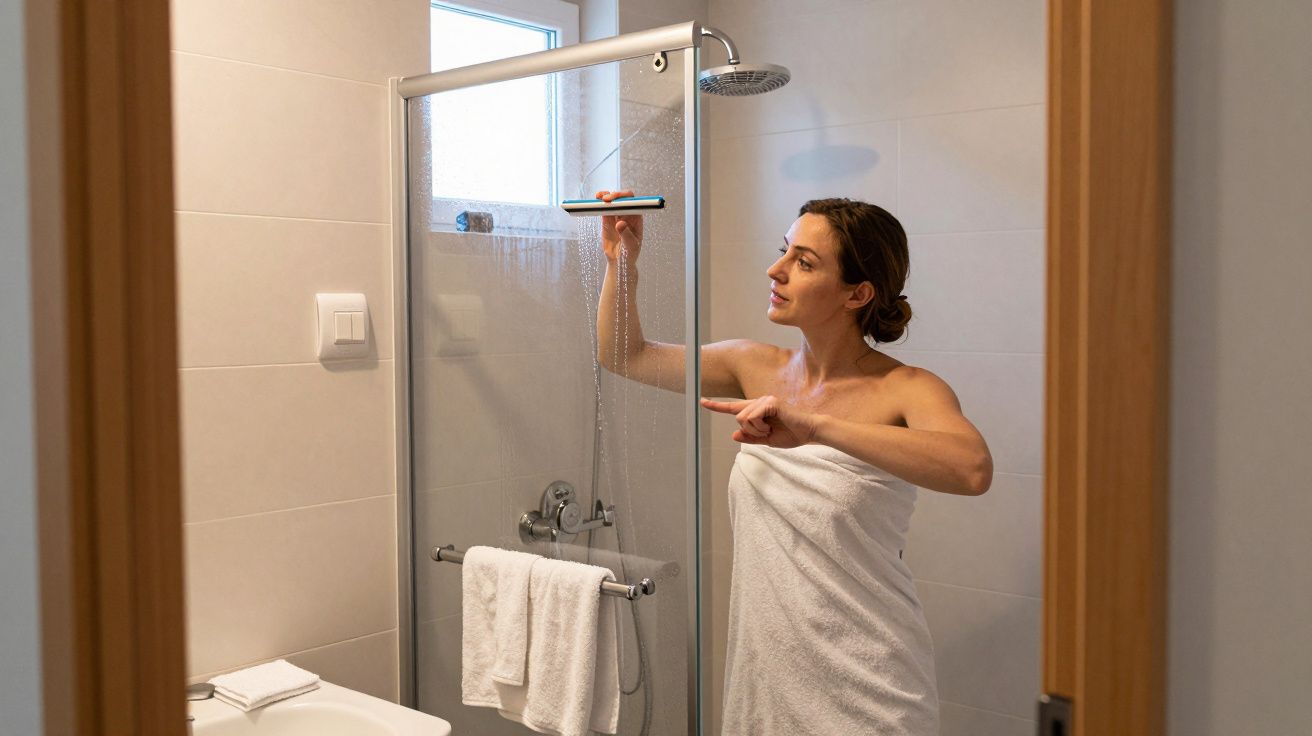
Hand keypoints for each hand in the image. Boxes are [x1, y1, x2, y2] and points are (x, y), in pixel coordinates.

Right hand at [595, 189, 643, 263]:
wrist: (619, 261)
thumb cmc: (629, 253)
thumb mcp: (630, 246)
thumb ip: (626, 234)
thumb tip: (620, 223)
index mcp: (636, 218)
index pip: (633, 202)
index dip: (625, 198)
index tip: (617, 201)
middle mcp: (627, 214)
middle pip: (621, 199)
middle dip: (614, 196)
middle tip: (606, 199)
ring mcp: (616, 216)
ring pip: (611, 202)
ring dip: (605, 196)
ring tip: (598, 196)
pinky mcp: (606, 220)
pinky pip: (603, 209)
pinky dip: (598, 205)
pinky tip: (594, 203)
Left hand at [699, 395, 819, 447]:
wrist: (808, 432)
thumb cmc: (791, 435)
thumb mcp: (767, 440)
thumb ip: (750, 437)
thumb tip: (734, 435)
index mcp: (757, 410)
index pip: (733, 407)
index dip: (716, 405)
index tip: (702, 401)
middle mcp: (758, 401)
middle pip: (737, 417)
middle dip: (750, 431)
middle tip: (766, 433)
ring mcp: (764, 400)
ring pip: (742, 418)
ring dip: (756, 430)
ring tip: (770, 430)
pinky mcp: (770, 402)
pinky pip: (752, 417)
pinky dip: (759, 427)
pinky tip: (771, 426)